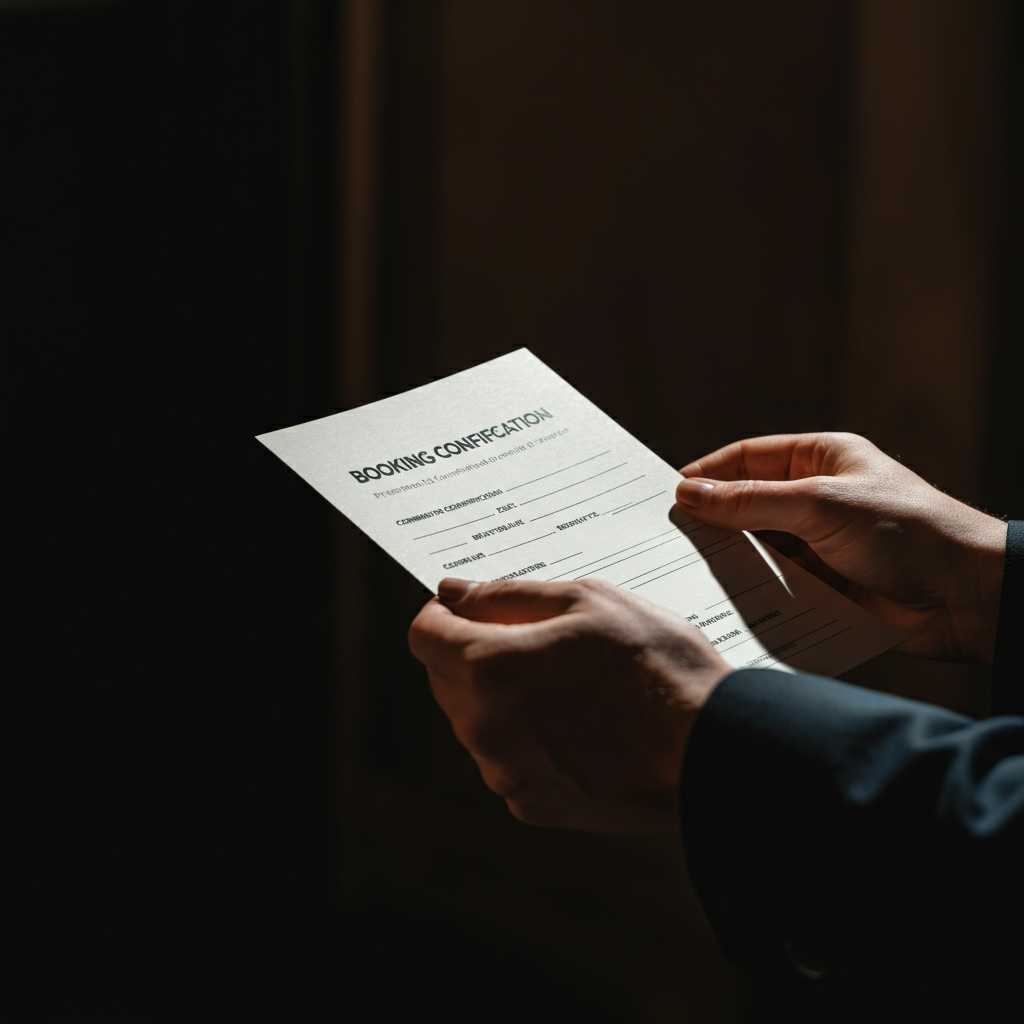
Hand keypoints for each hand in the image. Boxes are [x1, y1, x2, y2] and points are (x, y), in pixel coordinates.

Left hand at [408, 577, 730, 835]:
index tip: (474, 607)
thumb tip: (453, 593)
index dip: (445, 612)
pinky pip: (505, 758)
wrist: (714, 750)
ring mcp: (506, 773)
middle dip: (473, 651)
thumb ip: (505, 595)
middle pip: (443, 677)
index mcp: (489, 669)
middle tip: (536, 638)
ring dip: (499, 695)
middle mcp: (484, 728)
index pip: (423, 634)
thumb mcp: (586, 601)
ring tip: (568, 682)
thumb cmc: (658, 666)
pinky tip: (577, 722)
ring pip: (474, 720)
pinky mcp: (533, 804)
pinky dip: (525, 736)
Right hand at [675, 432, 1006, 662]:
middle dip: (713, 518)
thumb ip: (749, 502)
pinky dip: (751, 588)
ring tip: (689, 567)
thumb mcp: (818, 505)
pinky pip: (774, 582)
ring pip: (758, 546)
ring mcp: (820, 543)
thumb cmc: (905, 531)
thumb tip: (689, 494)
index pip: (750, 457)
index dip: (708, 473)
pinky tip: (725, 595)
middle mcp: (816, 497)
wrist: (964, 597)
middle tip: (669, 535)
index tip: (670, 494)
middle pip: (748, 503)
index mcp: (821, 459)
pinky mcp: (823, 584)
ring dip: (730, 557)